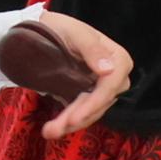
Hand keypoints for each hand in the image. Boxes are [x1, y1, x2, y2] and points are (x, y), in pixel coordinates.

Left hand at [7, 11, 133, 138]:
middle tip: (56, 128)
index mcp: (117, 58)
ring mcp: (100, 88)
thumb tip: (108, 70)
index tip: (76, 116)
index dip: (96, 102)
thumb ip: (91, 49)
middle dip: (80, 117)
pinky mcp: (86, 97)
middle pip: (101, 102)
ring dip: (72, 124)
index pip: (112, 85)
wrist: (43, 31)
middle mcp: (113, 76)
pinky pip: (82, 114)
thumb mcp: (75, 32)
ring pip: (91, 112)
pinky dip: (68, 123)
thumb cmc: (60, 27)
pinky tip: (51, 129)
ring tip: (49, 131)